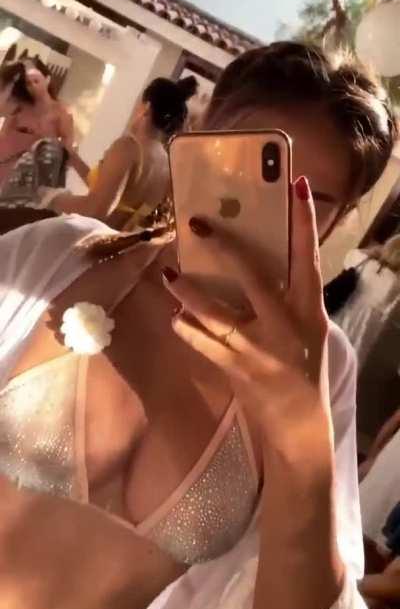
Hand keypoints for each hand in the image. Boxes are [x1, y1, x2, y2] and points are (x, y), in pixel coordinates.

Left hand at [162, 176, 329, 445]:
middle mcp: (285, 324)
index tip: (295, 185)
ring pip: (215, 312)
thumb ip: (284, 298)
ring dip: (188, 292)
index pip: (308, 257)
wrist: (298, 424)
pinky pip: (202, 341)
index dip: (303, 221)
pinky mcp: (235, 369)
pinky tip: (176, 317)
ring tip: (169, 275)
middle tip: (199, 224)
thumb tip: (248, 262)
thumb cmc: (304, 367)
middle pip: (252, 276)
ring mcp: (258, 349)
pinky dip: (186, 328)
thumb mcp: (306, 327)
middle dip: (224, 248)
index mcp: (309, 310)